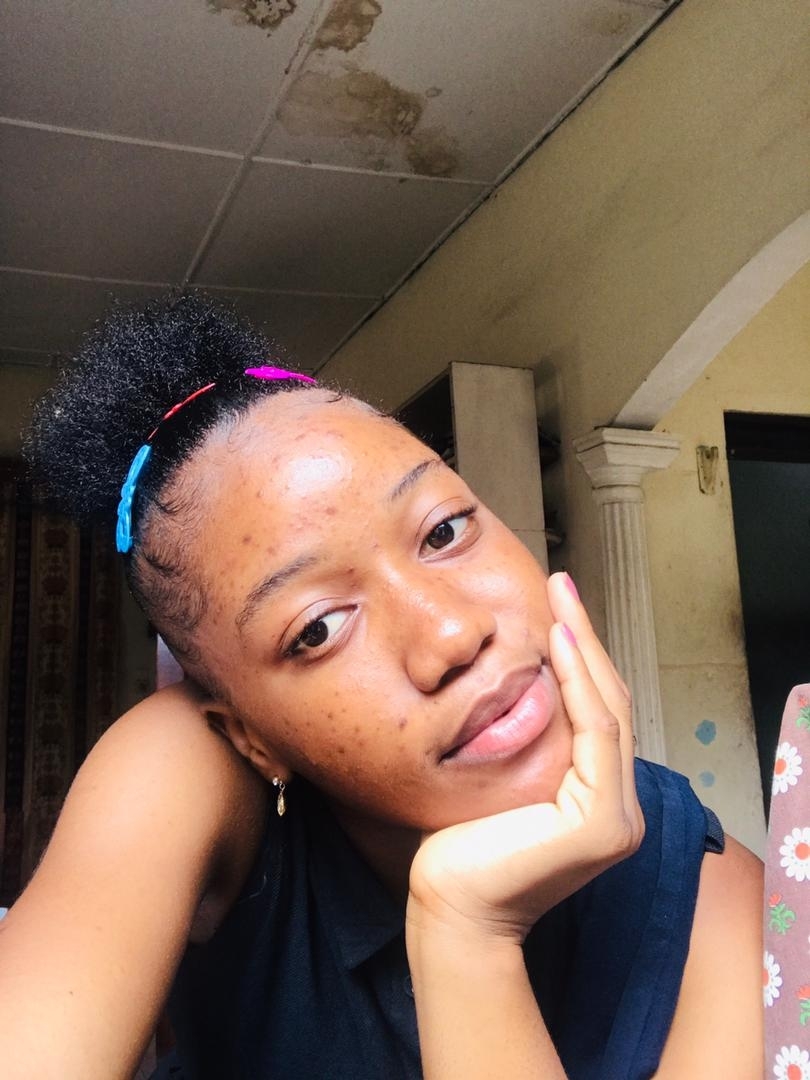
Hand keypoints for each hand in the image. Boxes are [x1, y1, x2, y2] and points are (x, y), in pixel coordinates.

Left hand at [407, 572, 643, 944]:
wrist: (447, 906)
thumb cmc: (458, 845)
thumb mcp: (496, 774)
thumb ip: (519, 737)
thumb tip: (514, 678)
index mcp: (596, 798)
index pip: (595, 711)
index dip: (581, 654)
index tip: (556, 605)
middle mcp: (619, 807)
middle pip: (608, 702)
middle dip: (586, 637)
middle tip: (562, 585)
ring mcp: (618, 817)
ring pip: (608, 711)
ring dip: (586, 648)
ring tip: (561, 599)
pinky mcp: (604, 823)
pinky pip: (597, 736)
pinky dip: (582, 684)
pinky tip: (561, 643)